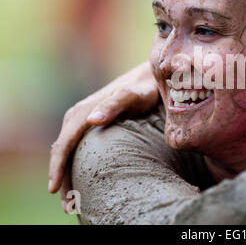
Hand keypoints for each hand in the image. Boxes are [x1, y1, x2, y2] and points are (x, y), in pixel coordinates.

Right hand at [48, 62, 158, 203]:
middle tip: (67, 206)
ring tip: (72, 202)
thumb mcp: (132, 97)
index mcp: (81, 113)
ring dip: (67, 176)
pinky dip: (75, 166)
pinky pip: (77, 148)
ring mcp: (83, 122)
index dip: (57, 168)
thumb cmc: (142, 91)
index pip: (63, 145)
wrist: (147, 81)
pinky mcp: (91, 126)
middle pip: (62, 153)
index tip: (54, 189)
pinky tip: (82, 181)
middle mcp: (77, 117)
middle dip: (62, 179)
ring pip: (68, 153)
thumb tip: (92, 119)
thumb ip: (115, 105)